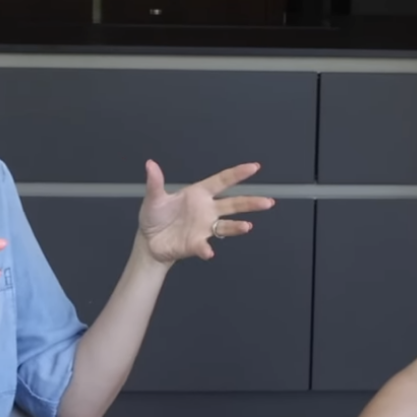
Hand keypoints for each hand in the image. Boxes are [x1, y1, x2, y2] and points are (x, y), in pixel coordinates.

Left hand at [137, 161, 273, 263]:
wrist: (149, 242)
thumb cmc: (155, 217)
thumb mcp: (153, 199)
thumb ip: (155, 183)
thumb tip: (150, 164)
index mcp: (199, 194)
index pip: (222, 181)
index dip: (237, 174)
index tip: (254, 167)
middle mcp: (207, 209)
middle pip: (233, 204)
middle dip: (251, 202)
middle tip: (267, 202)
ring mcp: (204, 227)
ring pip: (227, 225)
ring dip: (237, 227)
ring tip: (247, 226)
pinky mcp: (197, 244)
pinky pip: (205, 246)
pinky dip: (206, 249)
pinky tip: (208, 251)